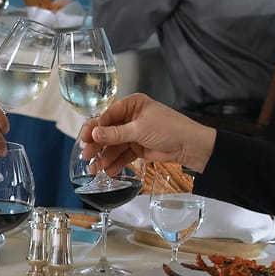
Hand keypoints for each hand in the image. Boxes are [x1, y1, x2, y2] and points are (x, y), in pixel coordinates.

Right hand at [77, 92, 214, 172]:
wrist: (189, 146)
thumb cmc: (169, 129)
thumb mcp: (139, 129)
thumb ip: (116, 133)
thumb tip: (94, 133)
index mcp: (132, 104)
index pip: (107, 115)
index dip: (95, 127)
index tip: (85, 138)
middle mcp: (131, 117)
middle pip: (108, 131)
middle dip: (97, 144)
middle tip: (87, 155)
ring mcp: (134, 133)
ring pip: (114, 145)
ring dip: (104, 157)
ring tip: (95, 168)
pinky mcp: (138, 147)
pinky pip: (122, 155)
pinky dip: (115, 162)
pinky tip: (108, 170)